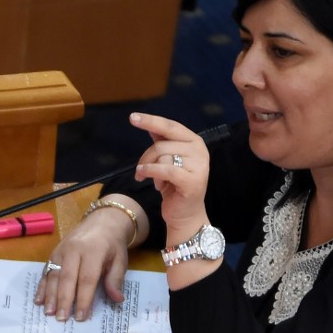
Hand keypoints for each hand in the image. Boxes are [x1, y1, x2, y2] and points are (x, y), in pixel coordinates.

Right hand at [34, 193, 145, 321]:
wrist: (102, 222)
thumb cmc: (112, 244)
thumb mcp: (120, 260)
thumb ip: (116, 279)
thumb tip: (117, 299)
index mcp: (93, 251)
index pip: (87, 279)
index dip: (83, 299)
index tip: (81, 317)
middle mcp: (74, 250)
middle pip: (67, 278)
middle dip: (63, 300)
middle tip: (61, 318)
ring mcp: (61, 251)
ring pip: (54, 275)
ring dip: (50, 295)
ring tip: (49, 313)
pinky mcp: (54, 253)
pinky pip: (46, 271)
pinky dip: (42, 287)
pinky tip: (39, 300)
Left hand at [129, 112, 210, 240]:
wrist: (186, 215)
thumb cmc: (175, 187)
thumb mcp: (167, 161)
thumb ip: (162, 142)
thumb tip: (150, 125)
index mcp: (195, 142)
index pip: (170, 126)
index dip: (151, 121)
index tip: (132, 117)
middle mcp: (200, 151)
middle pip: (162, 144)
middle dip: (146, 156)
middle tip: (140, 170)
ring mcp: (199, 166)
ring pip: (162, 156)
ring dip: (149, 168)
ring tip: (152, 180)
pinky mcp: (192, 181)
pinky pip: (166, 170)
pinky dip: (151, 172)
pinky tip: (144, 177)